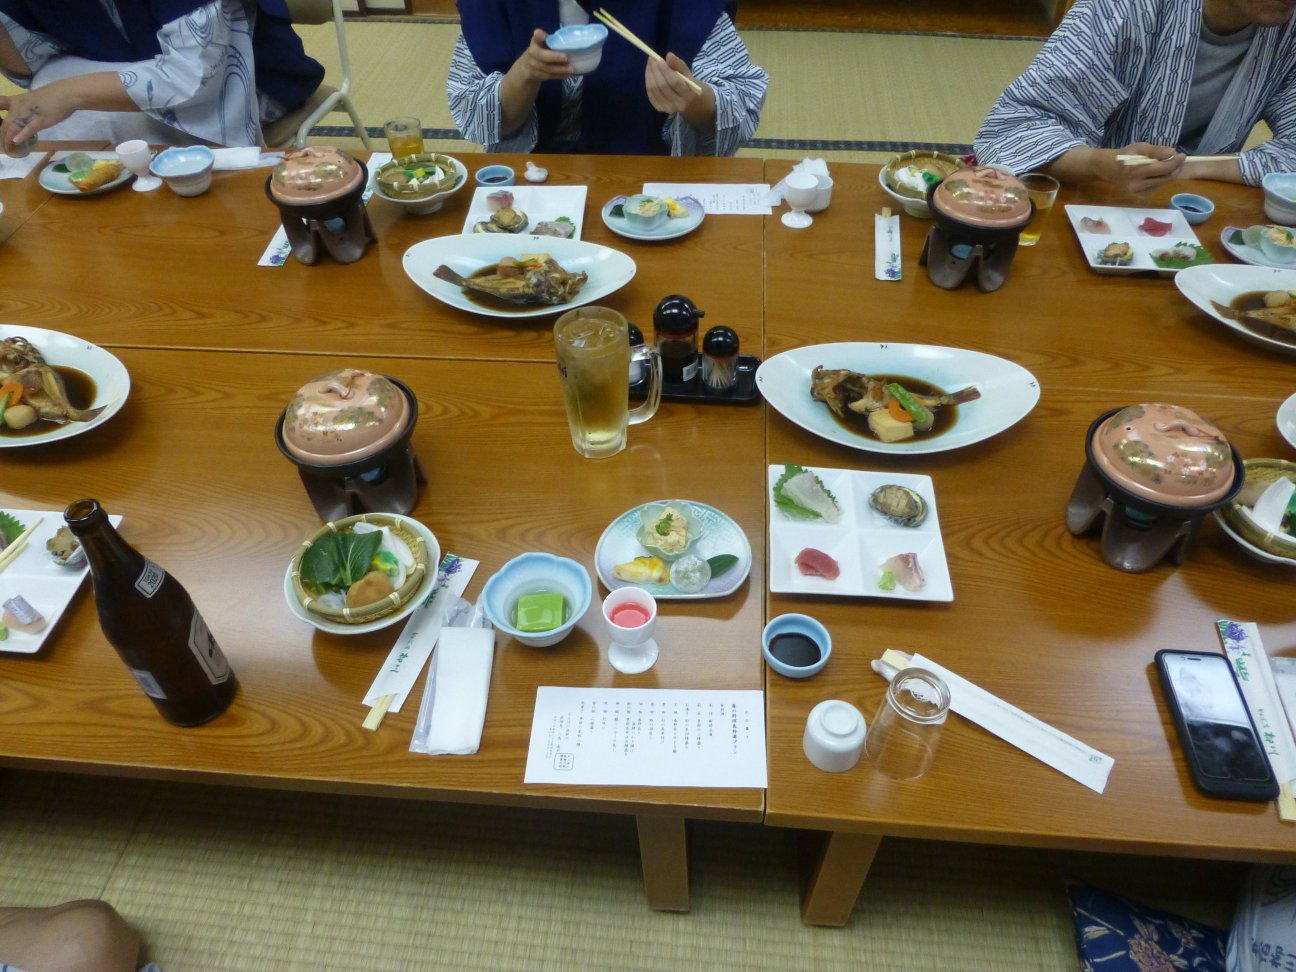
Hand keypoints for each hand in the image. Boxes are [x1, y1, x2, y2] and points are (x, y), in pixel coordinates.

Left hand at [0, 91, 59, 154]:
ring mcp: (28, 113)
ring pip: (14, 127)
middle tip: (3, 147)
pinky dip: (22, 135)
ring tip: (8, 150)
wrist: (68, 94)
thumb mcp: (33, 101)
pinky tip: (16, 141)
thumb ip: (26, 110)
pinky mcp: (40, 120)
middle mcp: (18, 106)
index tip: (0, 123)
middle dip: (2, 135)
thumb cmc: (53, 96)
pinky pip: (29, 128)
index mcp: (16, 100)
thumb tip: (25, 117)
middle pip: (5, 122)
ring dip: (9, 140)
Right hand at [513, 28, 573, 83]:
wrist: (528, 66)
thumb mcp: (544, 43)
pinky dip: (559, 75)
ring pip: (547, 68)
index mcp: (536, 42)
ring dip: (560, 69)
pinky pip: (549, 76)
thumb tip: (570, 42)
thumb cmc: (541, 51)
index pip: (536, 38)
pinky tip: (567, 74)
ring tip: (571, 69)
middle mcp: (532, 53)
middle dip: (554, 57)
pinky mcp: (537, 75)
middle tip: (566, 58)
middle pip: (543, 56)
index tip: (538, 33)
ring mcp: (533, 65)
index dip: (538, 36)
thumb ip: (552, 41)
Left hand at [645, 53, 714, 132]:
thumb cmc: (692, 87)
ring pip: (654, 90)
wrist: (693, 105)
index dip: (666, 70)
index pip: (675, 82)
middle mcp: (678, 104)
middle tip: (652, 59)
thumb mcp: (690, 75)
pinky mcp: (660, 109)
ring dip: (650, 75)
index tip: (659, 60)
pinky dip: (648, 82)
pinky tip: (649, 73)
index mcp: (689, 95)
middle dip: (655, 71)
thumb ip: (680, 65)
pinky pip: (650, 94)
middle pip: (663, 86)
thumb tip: (669, 55)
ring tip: (650, 64)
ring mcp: (668, 108)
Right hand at [1047, 142, 1184, 193]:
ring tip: (1168, 164)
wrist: (1108, 168)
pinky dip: (1161, 179)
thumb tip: (1172, 153)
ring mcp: (1138, 193)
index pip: (1164, 168)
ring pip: (1163, 183)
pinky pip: (1158, 187)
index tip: (1181, 155)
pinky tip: (1156, 174)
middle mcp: (1136, 185)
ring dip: (1169, 173)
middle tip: (1179, 159)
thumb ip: (1155, 151)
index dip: (1176, 162)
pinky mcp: (1140, 197)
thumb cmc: (1124, 155)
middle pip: (1166, 177)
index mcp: (1135, 171)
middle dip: (1175, 168)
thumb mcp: (1139, 147)